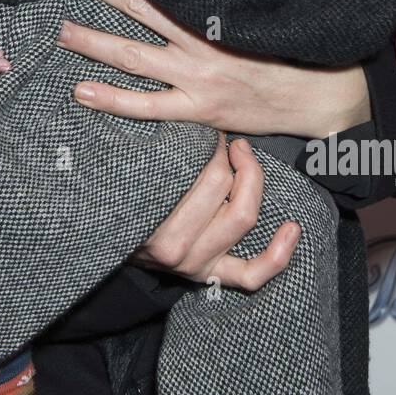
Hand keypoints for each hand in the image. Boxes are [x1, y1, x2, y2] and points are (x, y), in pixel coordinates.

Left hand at [54, 0, 371, 138]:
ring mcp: (198, 80)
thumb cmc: (294, 52)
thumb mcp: (263, 14)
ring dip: (94, 44)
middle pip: (142, 14)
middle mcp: (203, 45)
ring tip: (62, 33)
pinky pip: (147, 106)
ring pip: (134, 58)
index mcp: (219, 15)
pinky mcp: (198, 110)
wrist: (324, 97)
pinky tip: (82, 90)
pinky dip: (112, 99)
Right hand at [131, 131, 300, 288]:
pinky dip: (278, 255)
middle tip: (224, 142)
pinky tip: (292, 229)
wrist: (102, 245)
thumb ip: (152, 153)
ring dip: (251, 182)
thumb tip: (188, 118)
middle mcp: (175, 247)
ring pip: (242, 217)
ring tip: (244, 160)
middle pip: (222, 185)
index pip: (204, 174)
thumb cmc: (118, 199)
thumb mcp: (126, 176)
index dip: (214, 146)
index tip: (209, 132)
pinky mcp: (210, 276)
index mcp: (152, 220)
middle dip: (229, 157)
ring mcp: (196, 264)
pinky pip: (252, 275)